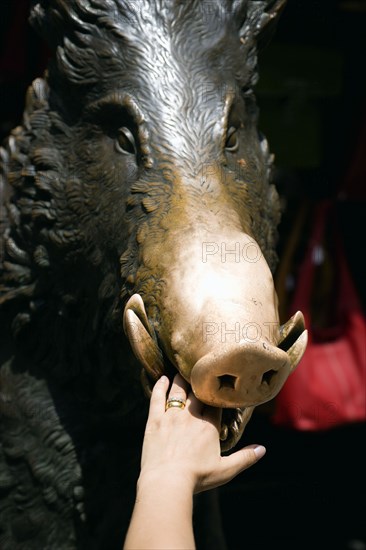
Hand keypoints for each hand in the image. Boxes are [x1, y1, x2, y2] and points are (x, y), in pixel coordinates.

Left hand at [139, 373, 265, 493]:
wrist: (168, 481)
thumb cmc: (197, 477)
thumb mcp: (225, 470)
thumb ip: (245, 458)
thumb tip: (263, 449)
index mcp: (209, 426)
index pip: (216, 404)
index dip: (217, 395)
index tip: (218, 388)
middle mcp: (192, 416)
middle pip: (197, 392)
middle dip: (199, 382)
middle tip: (200, 373)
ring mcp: (172, 416)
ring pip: (178, 390)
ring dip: (180, 379)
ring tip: (181, 371)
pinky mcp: (155, 420)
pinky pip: (157, 398)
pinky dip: (160, 386)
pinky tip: (161, 379)